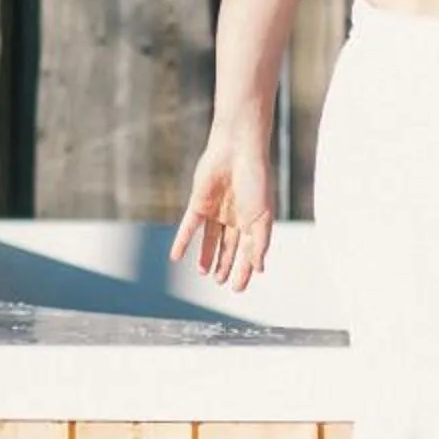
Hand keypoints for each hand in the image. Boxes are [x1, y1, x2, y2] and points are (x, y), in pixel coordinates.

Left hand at [171, 129, 274, 291]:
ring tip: (204, 273)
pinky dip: (183, 242)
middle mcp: (234, 216)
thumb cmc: (256, 179)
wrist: (238, 150)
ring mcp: (216, 210)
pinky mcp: (198, 203)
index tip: (238, 287)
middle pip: (229, 246)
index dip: (243, 269)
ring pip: (210, 239)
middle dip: (226, 264)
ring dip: (207, 256)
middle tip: (221, 282)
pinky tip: (176, 257)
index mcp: (253, 219)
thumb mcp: (263, 217)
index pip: (248, 250)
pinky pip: (189, 227)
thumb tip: (259, 270)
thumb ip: (260, 244)